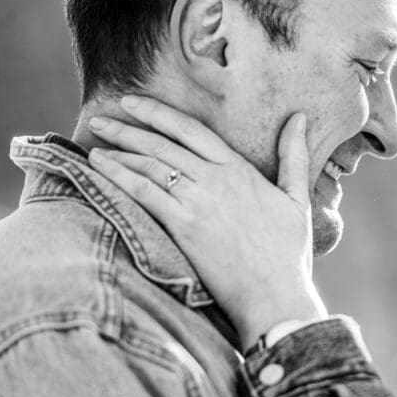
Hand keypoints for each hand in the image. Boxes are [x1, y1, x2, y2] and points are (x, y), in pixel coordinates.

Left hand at [87, 95, 326, 350]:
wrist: (275, 294)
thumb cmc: (289, 252)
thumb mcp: (298, 198)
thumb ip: (295, 156)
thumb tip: (301, 117)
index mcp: (240, 170)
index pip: (192, 130)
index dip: (159, 113)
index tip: (134, 102)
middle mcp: (215, 180)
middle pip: (163, 144)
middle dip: (128, 128)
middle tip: (101, 117)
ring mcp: (197, 202)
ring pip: (149, 165)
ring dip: (119, 150)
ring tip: (96, 140)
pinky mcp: (183, 227)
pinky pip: (143, 192)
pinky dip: (119, 175)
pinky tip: (100, 167)